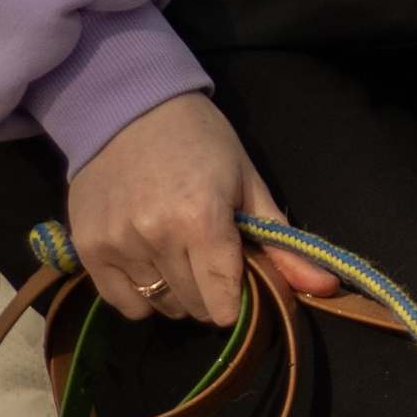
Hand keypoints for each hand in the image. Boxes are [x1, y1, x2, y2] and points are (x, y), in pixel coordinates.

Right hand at [65, 94, 337, 325]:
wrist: (130, 109)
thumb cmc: (200, 141)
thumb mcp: (248, 183)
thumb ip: (283, 244)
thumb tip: (326, 288)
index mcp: (202, 219)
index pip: (224, 300)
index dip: (237, 299)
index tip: (238, 280)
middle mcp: (156, 236)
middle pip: (195, 307)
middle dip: (210, 292)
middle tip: (208, 256)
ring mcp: (118, 244)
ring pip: (161, 307)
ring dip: (176, 292)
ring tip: (177, 252)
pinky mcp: (89, 248)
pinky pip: (124, 304)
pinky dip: (140, 295)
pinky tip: (148, 262)